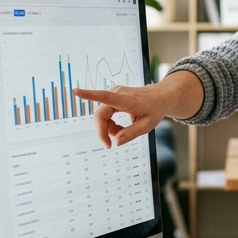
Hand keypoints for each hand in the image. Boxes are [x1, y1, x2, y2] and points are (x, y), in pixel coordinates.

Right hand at [75, 71, 198, 147]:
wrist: (161, 96)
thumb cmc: (155, 109)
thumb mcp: (147, 125)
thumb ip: (131, 134)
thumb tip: (116, 142)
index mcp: (126, 99)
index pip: (105, 97)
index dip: (89, 95)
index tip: (76, 92)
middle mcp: (117, 93)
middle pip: (100, 116)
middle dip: (103, 132)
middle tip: (109, 146)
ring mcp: (114, 94)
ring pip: (102, 116)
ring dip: (109, 128)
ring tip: (123, 133)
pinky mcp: (113, 97)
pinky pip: (106, 114)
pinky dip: (111, 124)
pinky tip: (121, 127)